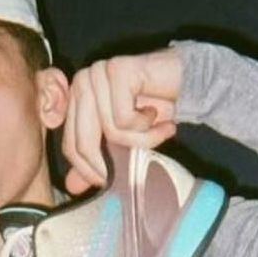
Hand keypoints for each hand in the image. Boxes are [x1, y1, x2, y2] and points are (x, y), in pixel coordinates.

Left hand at [61, 48, 181, 193]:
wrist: (187, 83)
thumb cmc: (154, 111)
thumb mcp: (124, 141)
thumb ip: (97, 158)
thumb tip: (72, 186)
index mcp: (76, 100)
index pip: (71, 146)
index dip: (90, 171)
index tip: (111, 181)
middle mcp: (82, 84)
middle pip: (85, 142)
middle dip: (114, 160)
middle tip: (138, 162)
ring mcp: (97, 74)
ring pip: (109, 131)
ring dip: (141, 139)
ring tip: (159, 129)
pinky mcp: (117, 70)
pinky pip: (124, 118)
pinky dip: (146, 125)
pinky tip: (157, 114)